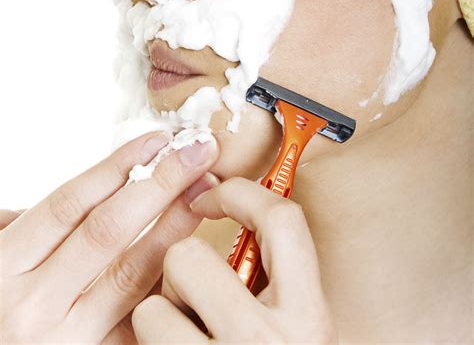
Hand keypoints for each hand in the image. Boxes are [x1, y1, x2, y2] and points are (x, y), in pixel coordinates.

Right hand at [0, 132, 218, 343]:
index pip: (69, 203)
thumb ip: (33, 227)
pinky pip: (140, 320)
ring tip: (203, 190)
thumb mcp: (0, 258)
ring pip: (132, 277)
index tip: (157, 140)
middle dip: (159, 184)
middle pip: (107, 231)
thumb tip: (91, 184)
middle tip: (198, 151)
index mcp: (3, 268)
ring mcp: (65, 342)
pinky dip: (168, 284)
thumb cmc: (2, 308)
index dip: (117, 166)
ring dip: (174, 226)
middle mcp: (32, 306)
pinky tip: (193, 252)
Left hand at [131, 177, 337, 342]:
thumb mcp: (299, 328)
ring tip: (182, 332)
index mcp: (307, 318)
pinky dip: (149, 344)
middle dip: (181, 266)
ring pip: (152, 303)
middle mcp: (267, 342)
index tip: (208, 194)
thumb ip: (280, 278)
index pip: (280, 220)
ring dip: (161, 313)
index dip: (238, 193)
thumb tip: (239, 209)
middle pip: (190, 257)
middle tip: (192, 290)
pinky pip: (141, 338)